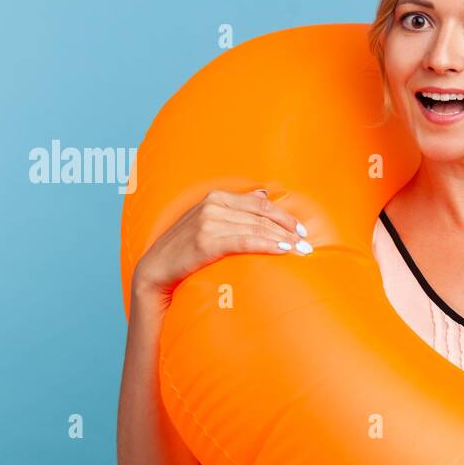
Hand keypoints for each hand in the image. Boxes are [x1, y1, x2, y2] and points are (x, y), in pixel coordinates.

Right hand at [131, 180, 311, 306]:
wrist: (156, 271)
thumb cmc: (186, 249)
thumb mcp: (209, 222)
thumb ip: (236, 208)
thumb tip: (264, 193)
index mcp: (216, 198)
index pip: (260, 204)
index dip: (284, 216)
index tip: (301, 231)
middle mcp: (212, 205)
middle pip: (262, 216)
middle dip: (288, 231)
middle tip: (307, 246)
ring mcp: (208, 222)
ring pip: (257, 228)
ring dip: (282, 240)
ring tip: (300, 252)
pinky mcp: (205, 241)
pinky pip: (245, 241)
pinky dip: (267, 245)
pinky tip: (283, 251)